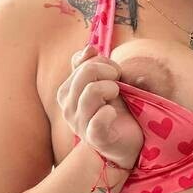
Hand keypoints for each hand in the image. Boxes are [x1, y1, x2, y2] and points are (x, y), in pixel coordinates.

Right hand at [57, 44, 143, 169]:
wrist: (125, 145)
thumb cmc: (115, 112)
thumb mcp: (103, 85)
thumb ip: (92, 66)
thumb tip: (89, 48)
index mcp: (68, 92)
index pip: (81, 63)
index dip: (101, 61)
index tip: (114, 72)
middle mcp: (68, 107)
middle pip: (86, 73)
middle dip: (109, 71)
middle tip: (119, 83)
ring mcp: (79, 124)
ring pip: (91, 91)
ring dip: (111, 88)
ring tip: (117, 96)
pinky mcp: (95, 138)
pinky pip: (99, 119)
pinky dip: (109, 113)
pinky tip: (113, 114)